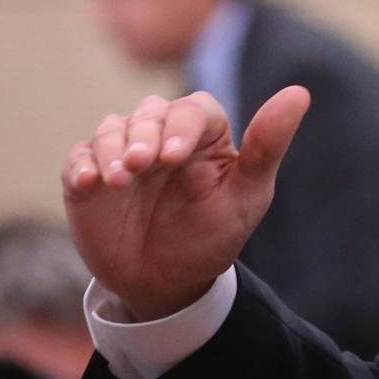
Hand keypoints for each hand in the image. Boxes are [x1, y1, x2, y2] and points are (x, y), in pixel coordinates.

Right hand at [61, 87, 308, 320]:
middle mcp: (158, 135)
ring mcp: (121, 153)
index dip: (182, 125)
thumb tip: (300, 93)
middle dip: (143, 135)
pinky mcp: (88, 178)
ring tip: (119, 179)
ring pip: (111, 129)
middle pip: (148, 113)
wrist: (168, 285)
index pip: (193, 109)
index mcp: (201, 134)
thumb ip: (268, 146)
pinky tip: (89, 181)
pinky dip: (81, 165)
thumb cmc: (213, 236)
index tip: (175, 157)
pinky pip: (78, 159)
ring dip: (112, 148)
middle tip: (142, 165)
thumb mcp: (248, 197)